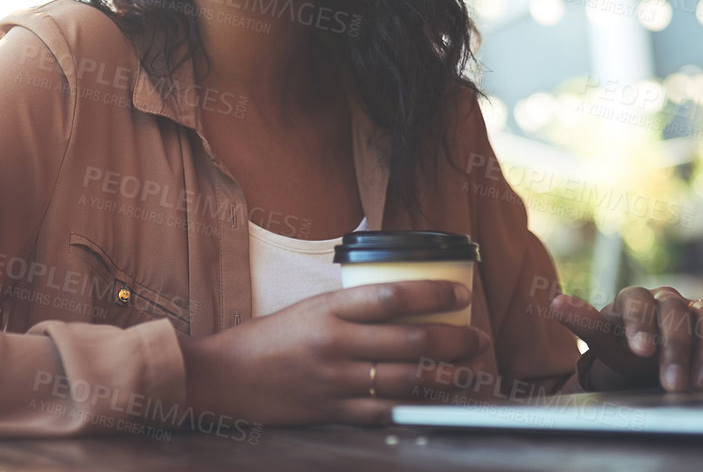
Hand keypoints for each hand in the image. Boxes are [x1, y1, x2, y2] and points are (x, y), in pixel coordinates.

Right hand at [178, 280, 490, 425]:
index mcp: (327, 309)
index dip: (433, 292)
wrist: (225, 376)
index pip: (392, 295)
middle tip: (477, 338)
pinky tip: (435, 400)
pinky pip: (384, 410)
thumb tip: (403, 301)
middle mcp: (334, 343)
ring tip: (467, 370)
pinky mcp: (331, 411)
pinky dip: (415, 406)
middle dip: (453, 339)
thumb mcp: (308, 308)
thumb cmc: (268, 339)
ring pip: (405, 378)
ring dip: (445, 375)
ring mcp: (334, 380)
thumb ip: (351, 308)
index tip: (461, 291)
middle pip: (409, 339)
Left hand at [548, 287, 702, 392]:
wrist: (647, 359)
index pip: (639, 301)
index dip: (641, 324)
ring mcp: (698, 314)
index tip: (641, 352)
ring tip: (701, 385)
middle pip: (677, 312)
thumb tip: (555, 303)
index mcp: (637, 299)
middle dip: (676, 349)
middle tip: (673, 384)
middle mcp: (670, 301)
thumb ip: (583, 323)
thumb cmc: (623, 347)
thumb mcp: (602, 340)